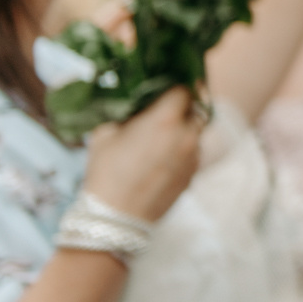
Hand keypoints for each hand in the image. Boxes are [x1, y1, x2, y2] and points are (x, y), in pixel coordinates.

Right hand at [80, 87, 203, 223]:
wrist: (115, 216)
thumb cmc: (105, 171)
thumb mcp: (105, 132)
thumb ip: (125, 111)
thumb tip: (134, 102)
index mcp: (165, 119)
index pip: (184, 88)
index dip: (175, 84)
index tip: (166, 85)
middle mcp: (186, 135)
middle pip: (196, 108)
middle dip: (184, 105)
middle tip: (166, 106)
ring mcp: (193, 157)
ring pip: (197, 131)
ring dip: (184, 127)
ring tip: (162, 133)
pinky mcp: (193, 175)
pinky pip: (194, 152)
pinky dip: (184, 148)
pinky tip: (163, 155)